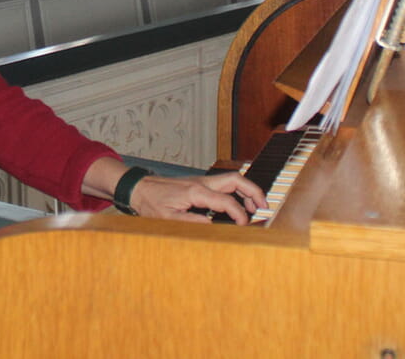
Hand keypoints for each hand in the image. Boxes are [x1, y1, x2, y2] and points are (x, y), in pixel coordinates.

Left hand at [128, 172, 266, 225]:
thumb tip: (212, 225)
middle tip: (264, 206)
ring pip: (232, 180)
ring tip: (256, 207)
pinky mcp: (200, 185)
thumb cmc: (152, 203)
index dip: (238, 213)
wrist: (140, 189)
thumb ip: (190, 222)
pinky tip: (238, 205)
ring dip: (246, 191)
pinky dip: (236, 192)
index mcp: (196, 191)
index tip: (244, 225)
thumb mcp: (167, 218)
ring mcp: (202, 182)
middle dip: (253, 191)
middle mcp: (202, 183)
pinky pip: (224, 185)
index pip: (225, 201)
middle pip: (235, 180)